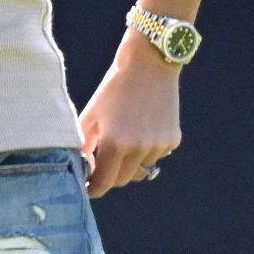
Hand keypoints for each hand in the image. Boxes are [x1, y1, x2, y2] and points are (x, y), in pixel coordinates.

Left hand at [78, 32, 182, 197]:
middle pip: (122, 180)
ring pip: (140, 169)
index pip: (103, 182)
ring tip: (121, 138)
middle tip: (100, 163)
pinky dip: (145, 150)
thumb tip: (80, 165)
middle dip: (109, 176)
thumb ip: (84, 143)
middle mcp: (139, 149)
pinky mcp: (173, 140)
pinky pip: (155, 155)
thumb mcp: (91, 114)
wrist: (149, 65)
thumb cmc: (113, 88)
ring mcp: (159, 146)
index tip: (86, 187)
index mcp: (115, 144)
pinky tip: (140, 128)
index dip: (93, 188)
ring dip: (128, 163)